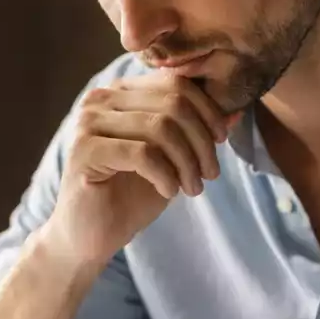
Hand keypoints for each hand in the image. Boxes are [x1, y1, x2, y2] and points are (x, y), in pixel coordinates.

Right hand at [41, 73, 236, 268]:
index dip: (208, 110)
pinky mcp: (83, 151)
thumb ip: (196, 133)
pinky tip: (169, 192)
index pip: (175, 83)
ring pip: (160, 127)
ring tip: (192, 188)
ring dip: (187, 162)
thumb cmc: (129, 196)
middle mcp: (100, 98)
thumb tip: (236, 112)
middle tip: (210, 174)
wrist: (89, 236)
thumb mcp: (172, 161)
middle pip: (172, 102)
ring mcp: (88, 122)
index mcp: (121, 91)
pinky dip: (165, 175)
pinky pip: (142, 154)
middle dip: (201, 140)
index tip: (221, 141)